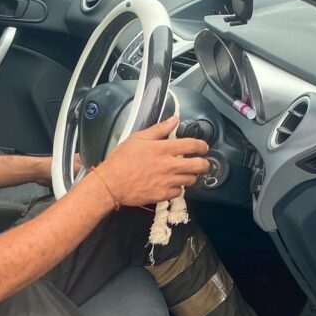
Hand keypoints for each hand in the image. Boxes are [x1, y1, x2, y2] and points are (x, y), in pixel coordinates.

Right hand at [94, 115, 209, 206]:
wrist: (110, 184)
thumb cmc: (121, 160)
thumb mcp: (137, 138)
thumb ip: (158, 129)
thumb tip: (174, 119)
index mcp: (163, 149)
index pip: (192, 145)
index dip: (202, 145)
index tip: (204, 147)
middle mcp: (169, 165)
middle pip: (198, 165)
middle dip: (204, 164)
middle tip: (202, 163)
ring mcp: (167, 182)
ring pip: (190, 180)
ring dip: (190, 176)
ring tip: (185, 174)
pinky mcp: (162, 195)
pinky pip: (178, 192)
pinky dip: (177, 188)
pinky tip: (171, 185)